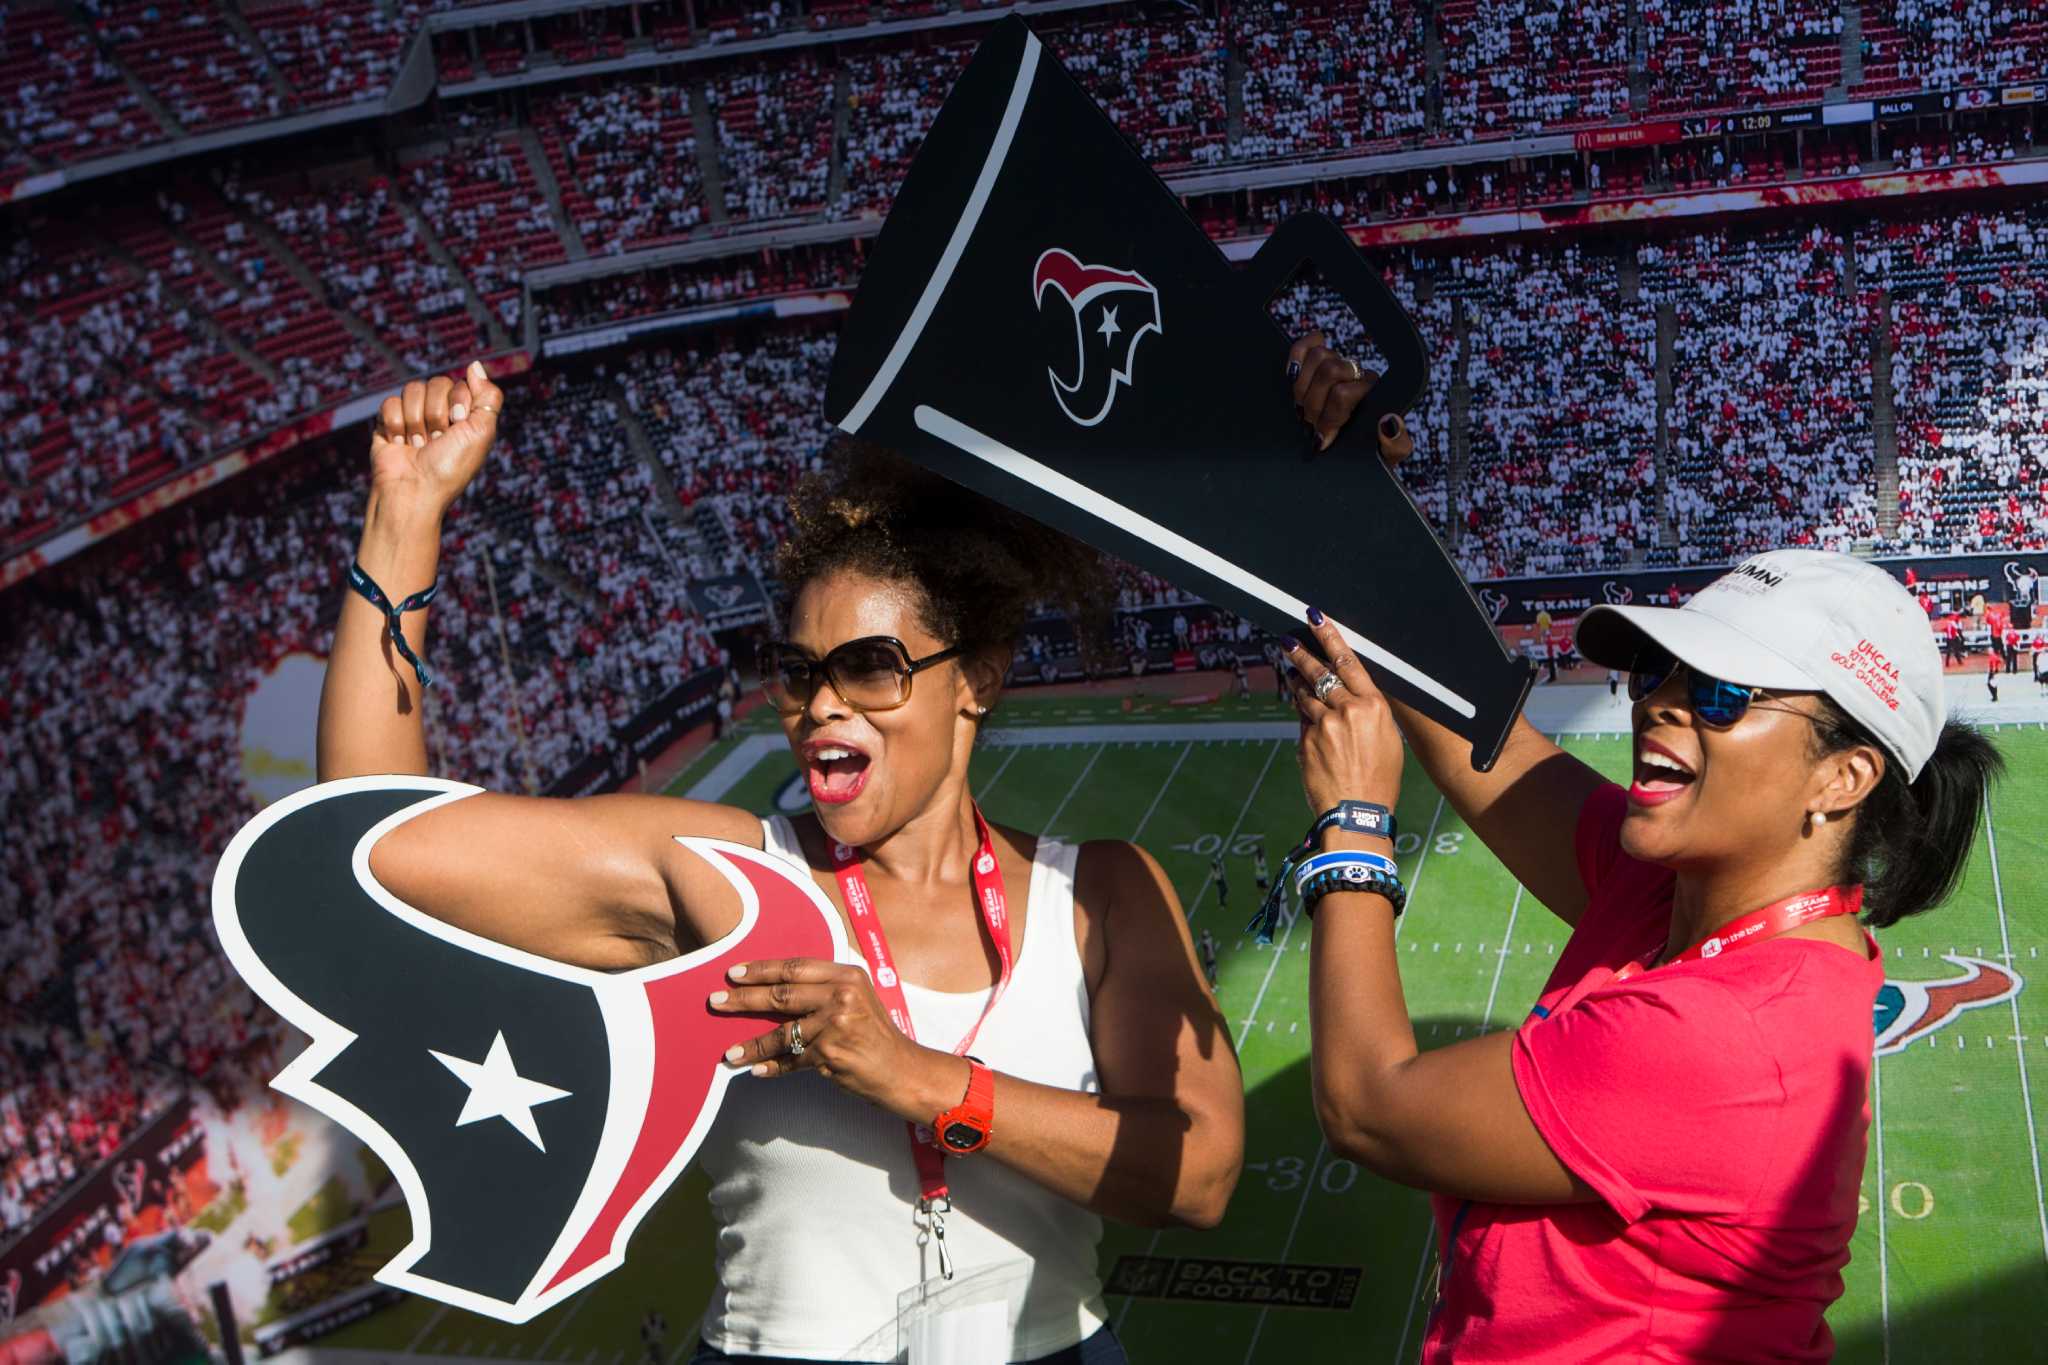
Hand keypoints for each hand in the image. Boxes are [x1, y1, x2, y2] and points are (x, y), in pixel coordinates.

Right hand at [368, 360, 504, 517]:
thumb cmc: (451, 466)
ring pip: (412, 389)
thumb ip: (488, 396)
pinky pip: (389, 402)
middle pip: (436, 382)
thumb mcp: (482, 431)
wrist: (414, 490)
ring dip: (416, 421)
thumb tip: (474, 364)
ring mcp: (413, 416)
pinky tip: (399, 444)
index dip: (458, 404)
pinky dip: (395, 425)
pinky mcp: (388, 422)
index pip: (460, 384)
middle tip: (437, 440)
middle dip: (436, 414)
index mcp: (464, 415)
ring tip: (418, 446)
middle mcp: (440, 413)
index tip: (457, 425)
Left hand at [708, 958, 959, 1120]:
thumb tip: (774, 988)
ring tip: (729, 1053)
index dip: (762, 969)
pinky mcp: (830, 1053)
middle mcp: (842, 995)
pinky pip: (792, 1060)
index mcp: (847, 975)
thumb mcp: (857, 1000)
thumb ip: (824, 991)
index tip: (734, 973)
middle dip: (744, 999)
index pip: (795, 968)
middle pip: (782, 994)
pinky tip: (755, 1071)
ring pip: (782, 1033)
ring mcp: (836, 1025)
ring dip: (752, 1045)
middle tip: (716, 1001)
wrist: (902, 1070)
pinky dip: (772, 1067)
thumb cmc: (875, 1035)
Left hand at [1281, 611, 1404, 818]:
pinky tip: (1304, 714)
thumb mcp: (1387, 739)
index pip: (1348, 661)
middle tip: (1289, 640)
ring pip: (1305, 694)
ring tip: (1293, 674)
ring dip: (1298, 684)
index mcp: (1374, 706)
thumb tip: (1347, 695)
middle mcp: (1347, 710)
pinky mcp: (1305, 740)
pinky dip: (1302, 715)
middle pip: (1320, 672)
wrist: (1356, 812)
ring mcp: (1323, 725)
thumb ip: (1366, 712)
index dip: (1330, 637)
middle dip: (1302, 653)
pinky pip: (1302, 720)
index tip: (1316, 618)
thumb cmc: (1379, 779)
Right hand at [1288, 331, 1418, 459]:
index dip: (1328, 418)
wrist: (1358, 449)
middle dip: (1313, 403)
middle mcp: (1359, 375)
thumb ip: (1395, 444)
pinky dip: (1297, 355)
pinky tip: (1293, 375)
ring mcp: (1339, 366)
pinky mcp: (1321, 362)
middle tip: (1310, 425)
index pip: (1343, 394)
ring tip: (1303, 408)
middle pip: (1328, 371)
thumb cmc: (1371, 451)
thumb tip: (1388, 422)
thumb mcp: (1388, 454)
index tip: (1321, 440)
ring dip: (1303, 385)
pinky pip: (1308, 345)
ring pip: (1317, 355)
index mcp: (1376, 394)